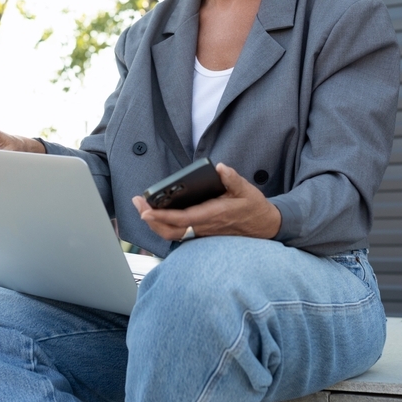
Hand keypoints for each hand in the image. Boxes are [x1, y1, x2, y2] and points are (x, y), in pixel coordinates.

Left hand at [131, 163, 281, 241]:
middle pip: (171, 230)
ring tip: (143, 208)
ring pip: (173, 234)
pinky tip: (157, 216)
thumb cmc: (253, 207)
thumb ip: (232, 179)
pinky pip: (179, 233)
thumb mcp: (246, 190)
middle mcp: (205, 226)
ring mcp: (203, 232)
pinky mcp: (202, 233)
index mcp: (213, 214)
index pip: (182, 218)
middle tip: (137, 204)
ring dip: (155, 223)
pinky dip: (165, 227)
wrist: (264, 226)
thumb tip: (220, 168)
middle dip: (151, 219)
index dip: (162, 216)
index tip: (146, 210)